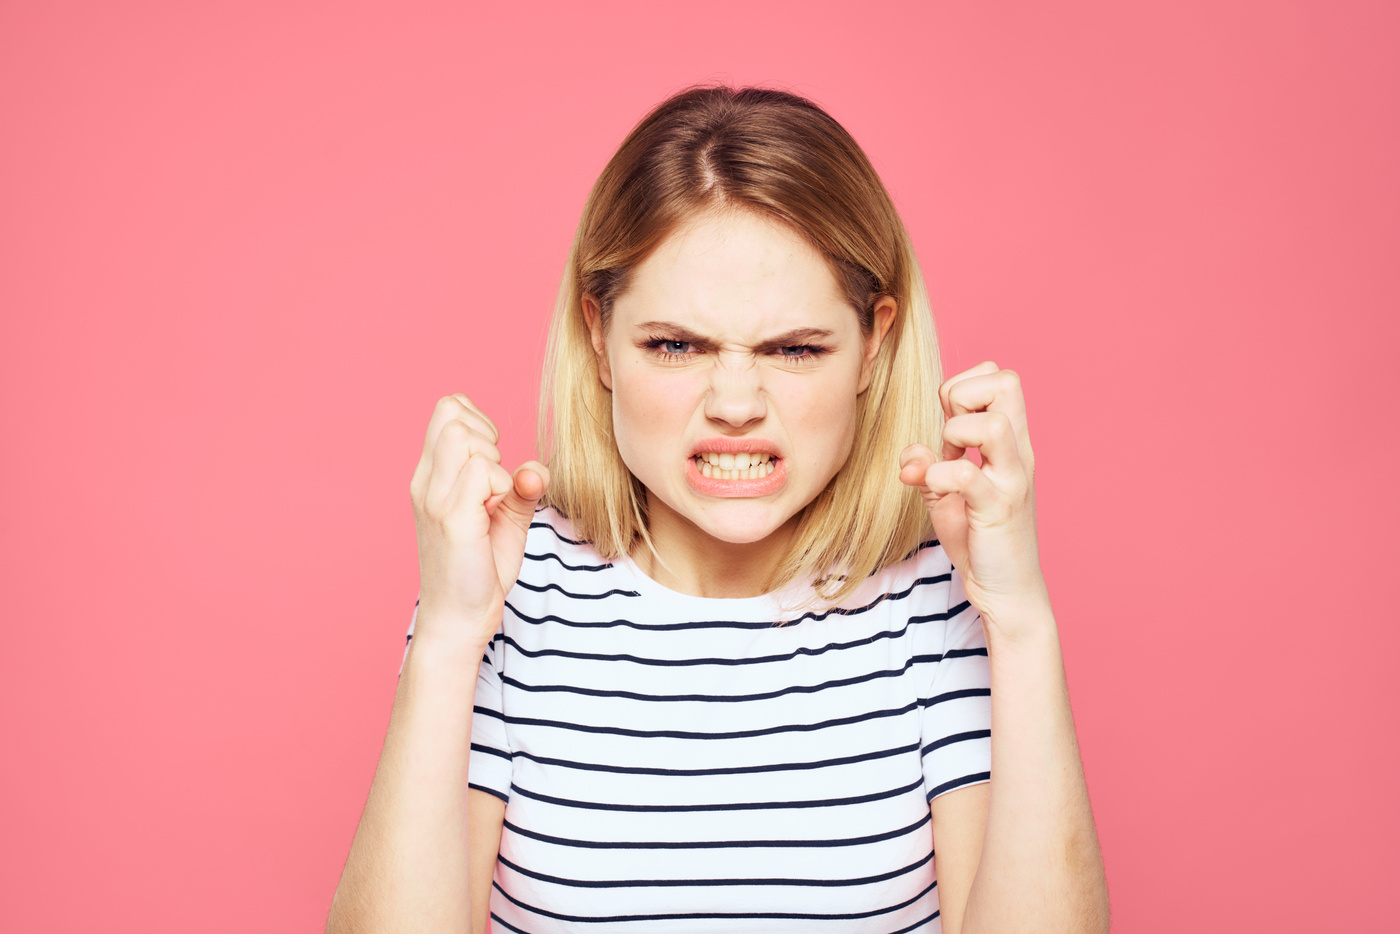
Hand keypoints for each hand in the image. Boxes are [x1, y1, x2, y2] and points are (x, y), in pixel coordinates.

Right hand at [408, 394, 549, 649]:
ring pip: (462, 434)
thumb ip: (519, 488)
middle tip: (495, 477)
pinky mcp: (451, 519)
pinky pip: (479, 470)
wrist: (459, 620)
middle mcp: (425, 482)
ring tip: (493, 496)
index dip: (478, 421)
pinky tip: (495, 513)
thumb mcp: (504, 518)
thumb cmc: (478, 569)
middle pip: (451, 411)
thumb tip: (535, 469)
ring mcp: (434, 499)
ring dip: (490, 457)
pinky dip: (498, 484)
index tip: (493, 459)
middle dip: (486, 433)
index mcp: (431, 477)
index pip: (447, 410)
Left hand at [898, 362, 1049, 635]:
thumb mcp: (948, 495)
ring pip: (994, 424)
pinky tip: (934, 487)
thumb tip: (909, 454)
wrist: (1007, 591)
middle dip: (965, 393)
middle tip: (949, 431)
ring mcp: (1012, 479)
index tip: (949, 419)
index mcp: (1010, 442)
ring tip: (946, 457)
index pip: (1002, 377)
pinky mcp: (999, 509)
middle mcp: (1018, 453)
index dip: (966, 385)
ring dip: (957, 432)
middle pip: (1008, 383)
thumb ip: (929, 465)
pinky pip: (968, 475)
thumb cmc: (982, 538)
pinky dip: (941, 476)